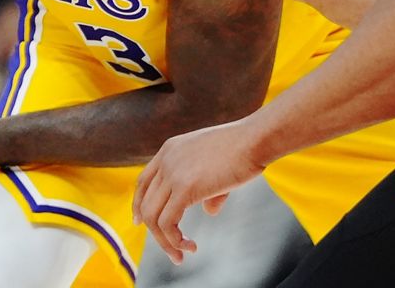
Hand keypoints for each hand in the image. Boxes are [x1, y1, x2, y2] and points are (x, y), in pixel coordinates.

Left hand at [132, 119, 266, 264]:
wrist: (256, 138)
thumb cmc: (246, 150)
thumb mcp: (218, 165)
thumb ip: (209, 189)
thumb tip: (209, 211)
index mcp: (171, 149)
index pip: (143, 181)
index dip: (138, 203)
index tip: (139, 222)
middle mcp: (166, 160)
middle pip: (146, 203)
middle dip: (155, 232)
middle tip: (173, 250)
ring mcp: (173, 173)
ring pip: (153, 217)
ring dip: (165, 242)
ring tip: (181, 256)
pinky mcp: (185, 188)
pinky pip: (168, 223)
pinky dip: (175, 241)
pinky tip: (191, 246)